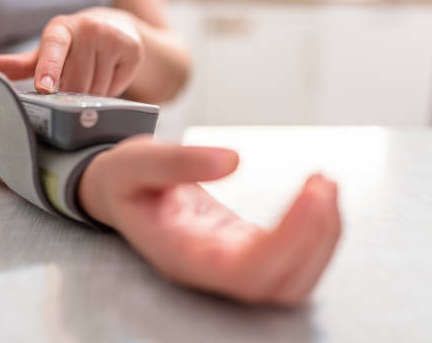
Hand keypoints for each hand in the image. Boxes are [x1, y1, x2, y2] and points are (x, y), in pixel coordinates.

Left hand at [0, 8, 143, 95]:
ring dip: (91, 98)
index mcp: (60, 27)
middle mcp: (88, 27)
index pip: (52, 48)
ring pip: (97, 89)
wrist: (116, 28)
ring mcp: (112, 36)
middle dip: (71, 96)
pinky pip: (117, 87)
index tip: (43, 87)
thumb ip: (18, 65)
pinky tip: (108, 78)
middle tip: (70, 92)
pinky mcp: (132, 48)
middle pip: (76, 81)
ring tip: (90, 84)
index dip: (48, 68)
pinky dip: (110, 91)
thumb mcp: (46, 52)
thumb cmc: (74, 46)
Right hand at [79, 136, 341, 305]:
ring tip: (325, 186)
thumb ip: (178, 161)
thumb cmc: (124, 179)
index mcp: (180, 254)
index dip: (289, 242)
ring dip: (321, 238)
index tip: (311, 195)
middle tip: (324, 184)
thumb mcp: (137, 160)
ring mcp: (228, 262)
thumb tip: (233, 160)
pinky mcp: (242, 248)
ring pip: (291, 279)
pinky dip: (314, 231)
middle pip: (278, 284)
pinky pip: (290, 257)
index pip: (246, 272)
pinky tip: (317, 196)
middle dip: (315, 239)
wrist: (119, 190)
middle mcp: (208, 269)